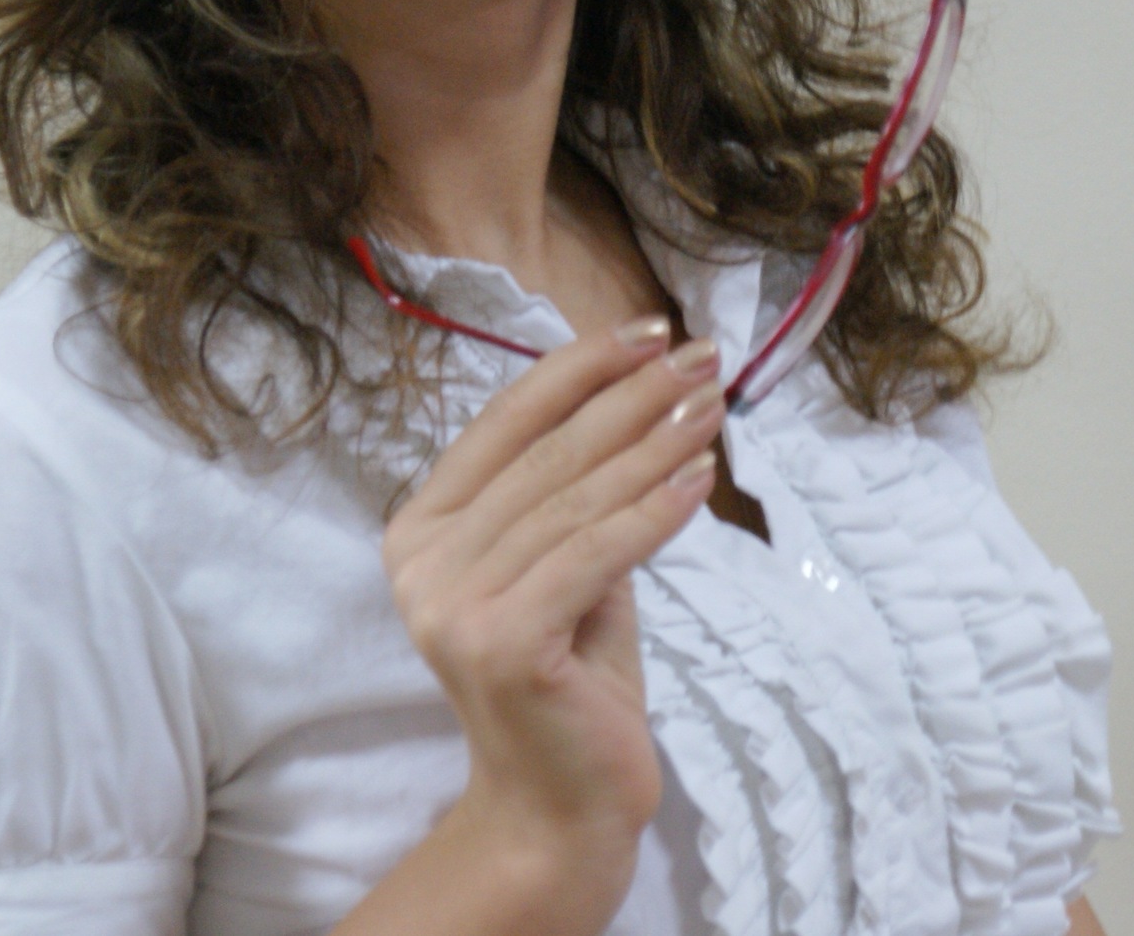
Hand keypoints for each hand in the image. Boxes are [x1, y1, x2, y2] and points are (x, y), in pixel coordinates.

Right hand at [380, 317, 724, 922]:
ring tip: (712, 407)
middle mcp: (421, 561)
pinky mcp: (500, 642)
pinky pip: (595, 555)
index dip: (580, 368)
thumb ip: (574, 489)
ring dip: (654, 444)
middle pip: (547, 453)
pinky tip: (701, 477)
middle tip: (703, 358)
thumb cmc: (571, 674)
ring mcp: (451, 604)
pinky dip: (654, 512)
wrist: (559, 802)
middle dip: (634, 397)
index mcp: (420, 528)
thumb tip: (643, 389)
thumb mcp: (566, 561)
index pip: (506, 421)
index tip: (650, 330)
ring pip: (576, 499)